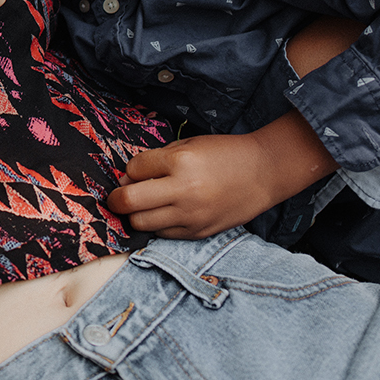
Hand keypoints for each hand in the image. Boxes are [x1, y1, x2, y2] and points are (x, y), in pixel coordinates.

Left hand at [106, 133, 283, 238]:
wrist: (263, 173)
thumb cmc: (223, 154)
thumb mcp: (187, 145)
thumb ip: (155, 161)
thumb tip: (126, 180)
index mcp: (180, 162)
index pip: (133, 170)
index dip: (130, 171)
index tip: (135, 172)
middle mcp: (184, 191)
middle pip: (129, 202)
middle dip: (116, 199)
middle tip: (116, 197)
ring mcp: (192, 216)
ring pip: (141, 223)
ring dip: (135, 214)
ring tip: (142, 205)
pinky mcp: (198, 232)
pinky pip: (162, 234)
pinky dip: (157, 225)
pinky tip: (164, 213)